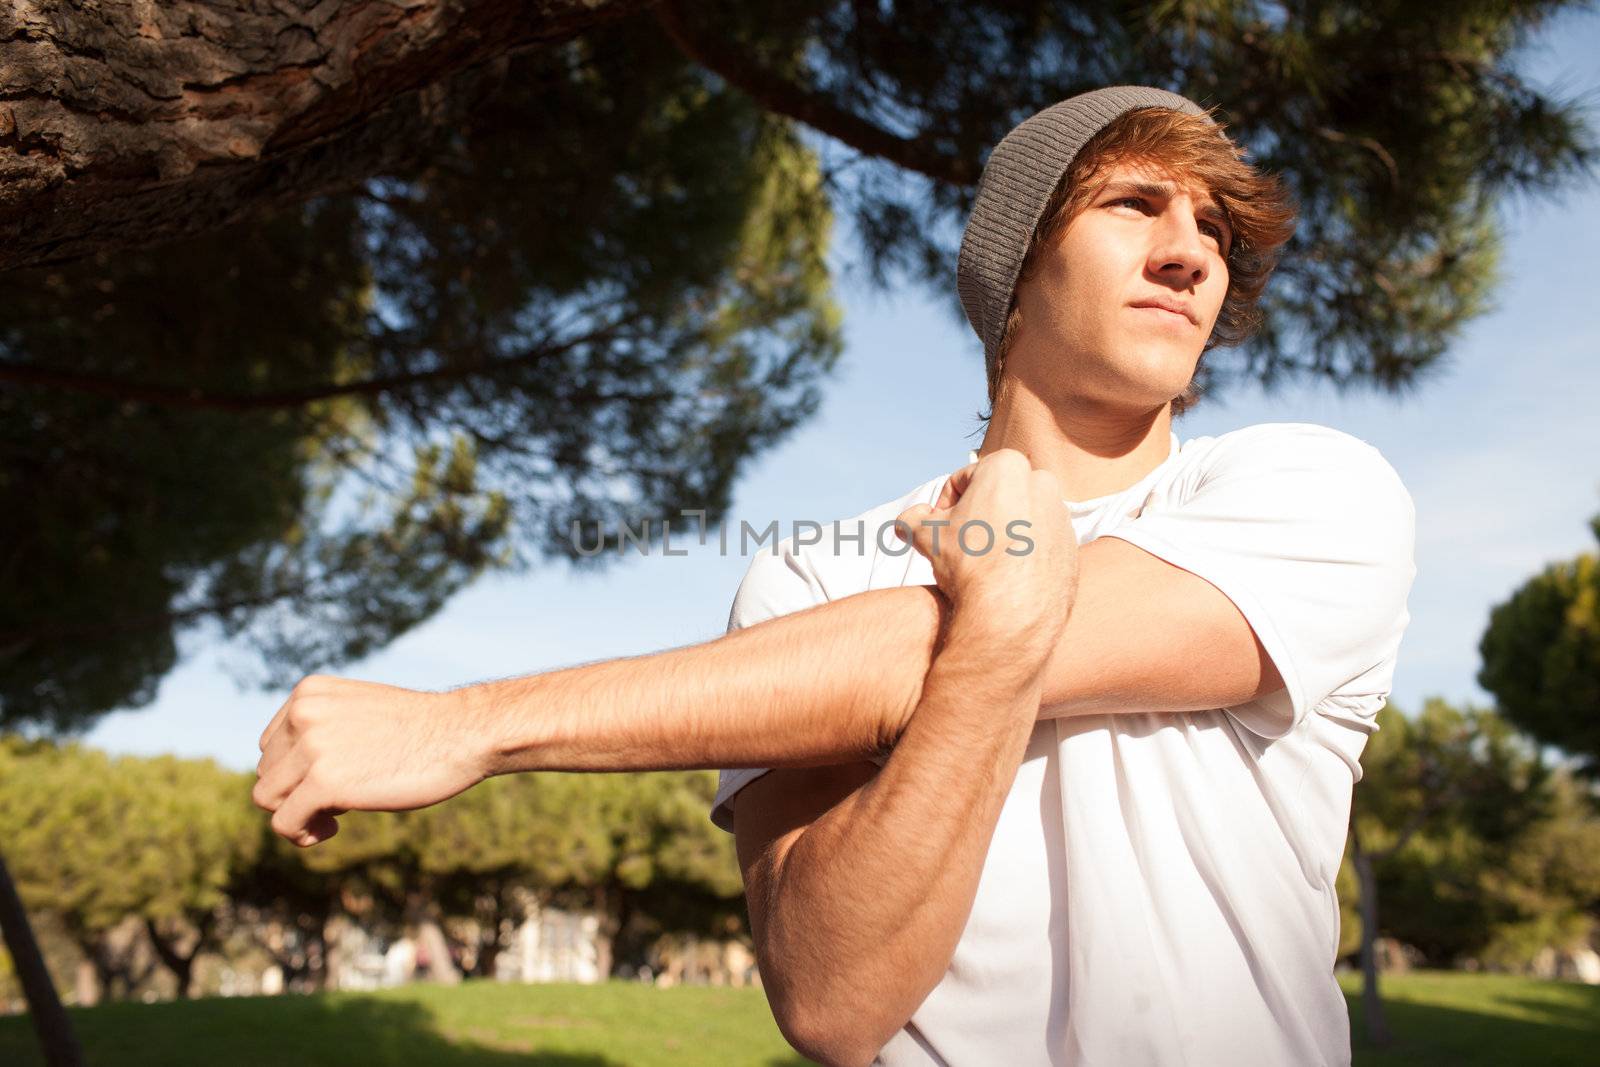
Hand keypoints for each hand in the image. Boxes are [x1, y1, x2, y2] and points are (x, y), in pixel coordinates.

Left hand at [252, 675, 488, 846]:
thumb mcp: (358, 713)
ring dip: (297, 815)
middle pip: (267, 773)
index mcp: (308, 693)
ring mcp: (312, 747)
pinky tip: (334, 827)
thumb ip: (321, 729)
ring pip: (267, 799)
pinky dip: (303, 834)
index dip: (297, 772)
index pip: (270, 746)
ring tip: (333, 817)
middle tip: (339, 799)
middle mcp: (303, 714)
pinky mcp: (324, 782)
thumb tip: (285, 779)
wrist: (462, 733)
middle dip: (297, 793)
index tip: (334, 779)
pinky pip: (284, 823)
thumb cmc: (419, 729)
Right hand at [895, 448, 1077, 654]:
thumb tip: (909, 520)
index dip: (943, 505)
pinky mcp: (1072, 549)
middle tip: (959, 546)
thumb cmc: (969, 565)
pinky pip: (1039, 545)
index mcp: (1008, 466)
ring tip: (982, 565)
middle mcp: (1043, 484)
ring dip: (999, 535)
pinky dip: (1022, 556)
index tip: (938, 528)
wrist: (1011, 615)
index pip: (964, 479)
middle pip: (996, 496)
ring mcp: (1062, 517)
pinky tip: (1005, 579)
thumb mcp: (925, 535)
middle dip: (976, 517)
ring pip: (1019, 520)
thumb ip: (913, 519)